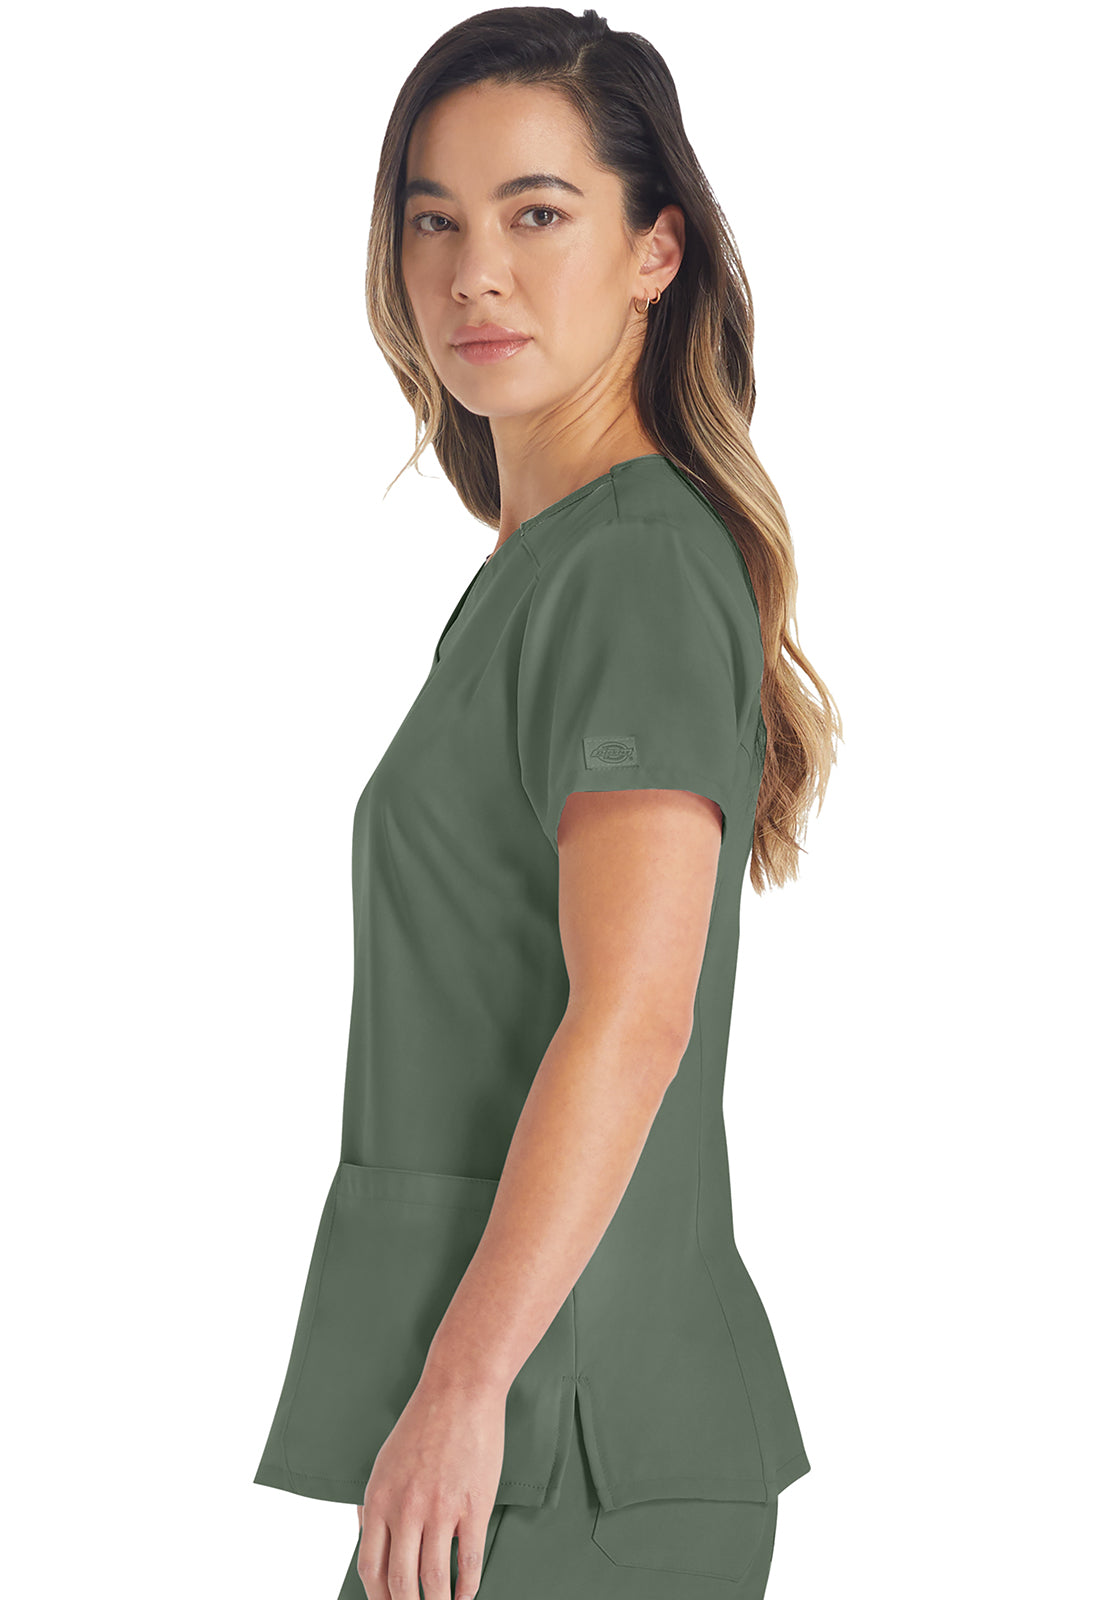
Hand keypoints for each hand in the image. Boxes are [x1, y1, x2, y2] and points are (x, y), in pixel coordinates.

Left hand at [352, 1369, 507, 1599]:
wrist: (459, 1389)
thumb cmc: (423, 1422)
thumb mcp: (385, 1462)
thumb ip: (376, 1503)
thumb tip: (367, 1537)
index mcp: (378, 1499)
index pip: (370, 1568)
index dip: (378, 1599)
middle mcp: (406, 1509)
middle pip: (401, 1582)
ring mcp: (441, 1509)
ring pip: (435, 1579)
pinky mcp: (473, 1505)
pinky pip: (469, 1560)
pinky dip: (468, 1586)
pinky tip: (468, 1594)